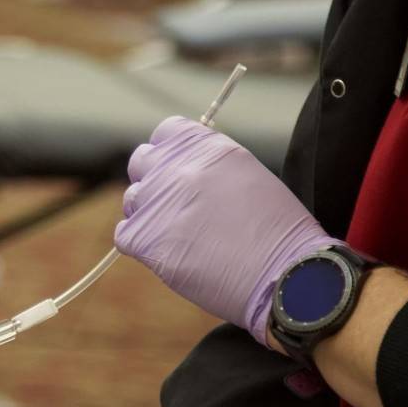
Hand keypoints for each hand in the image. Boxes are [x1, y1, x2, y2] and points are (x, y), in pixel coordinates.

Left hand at [115, 116, 340, 344]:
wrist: (282, 275)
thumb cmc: (278, 233)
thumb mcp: (250, 177)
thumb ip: (211, 167)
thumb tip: (187, 170)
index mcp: (207, 147)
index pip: (166, 132)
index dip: (169, 152)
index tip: (177, 169)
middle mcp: (177, 168)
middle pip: (141, 162)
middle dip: (154, 180)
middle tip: (176, 207)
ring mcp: (157, 203)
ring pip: (132, 200)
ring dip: (148, 214)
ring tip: (181, 236)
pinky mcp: (144, 240)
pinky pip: (125, 234)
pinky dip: (141, 245)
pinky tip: (171, 253)